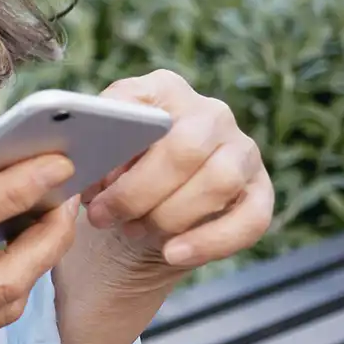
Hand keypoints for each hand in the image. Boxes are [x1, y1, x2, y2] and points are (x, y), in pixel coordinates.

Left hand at [85, 69, 274, 278]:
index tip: (88, 180)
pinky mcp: (261, 192)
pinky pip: (250, 220)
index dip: (112, 147)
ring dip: (169, 215)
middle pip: (185, 148)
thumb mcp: (96, 158)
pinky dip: (208, 242)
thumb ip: (91, 151)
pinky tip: (173, 254)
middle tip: (103, 217)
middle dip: (138, 191)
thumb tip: (83, 167)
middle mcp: (210, 113)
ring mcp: (242, 151)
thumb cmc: (115, 175)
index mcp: (163, 90)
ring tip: (133, 231)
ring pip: (219, 181)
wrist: (142, 214)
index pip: (139, 104)